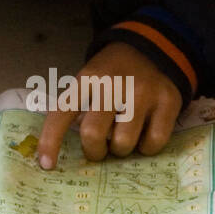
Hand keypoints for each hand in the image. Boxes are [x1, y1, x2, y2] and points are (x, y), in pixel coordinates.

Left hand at [36, 42, 182, 169]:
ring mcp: (142, 93)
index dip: (51, 140)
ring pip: (123, 144)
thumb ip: (77, 107)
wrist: (152, 49)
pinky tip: (144, 135)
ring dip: (120, 150)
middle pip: (93, 134)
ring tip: (123, 136)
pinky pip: (152, 143)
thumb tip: (63, 148)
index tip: (46, 164)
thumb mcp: (88, 79)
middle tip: (99, 148)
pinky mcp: (168, 102)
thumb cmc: (112, 74)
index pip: (62, 113)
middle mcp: (113, 84)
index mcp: (87, 79)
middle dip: (94, 151)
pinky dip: (146, 148)